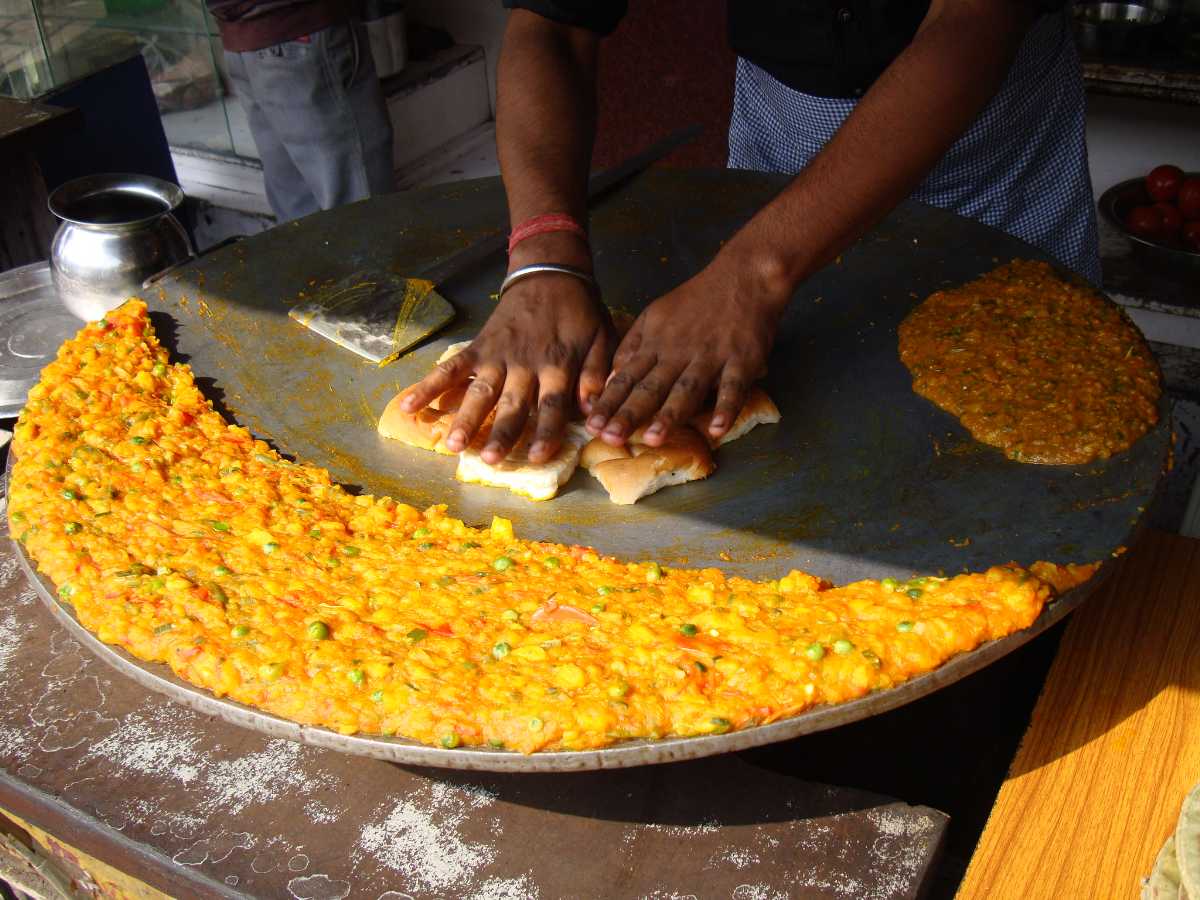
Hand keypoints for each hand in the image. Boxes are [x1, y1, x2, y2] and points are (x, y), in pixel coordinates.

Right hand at [400, 272, 613, 463]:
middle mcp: (524, 364)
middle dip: (500, 433)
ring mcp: (497, 355)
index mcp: (557, 364)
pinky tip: (409, 406)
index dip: (545, 431)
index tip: (536, 457)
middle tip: (489, 460)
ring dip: (465, 419)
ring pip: (480, 391)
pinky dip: (429, 385)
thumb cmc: (579, 311)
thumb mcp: (601, 338)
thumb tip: (592, 410)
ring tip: (452, 446)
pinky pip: (451, 368)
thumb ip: (596, 374)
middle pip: (512, 404)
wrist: (549, 273)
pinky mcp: (479, 347)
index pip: (552, 404)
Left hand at [585, 254, 788, 446]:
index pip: (627, 378)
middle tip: (610, 438)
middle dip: (629, 414)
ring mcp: (710, 357)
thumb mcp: (654, 315)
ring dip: (670, 414)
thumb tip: (612, 376)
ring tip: (653, 439)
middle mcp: (678, 353)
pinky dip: (726, 408)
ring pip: (686, 389)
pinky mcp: (741, 360)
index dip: (609, 403)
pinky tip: (717, 430)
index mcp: (656, 344)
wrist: (743, 277)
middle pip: (650, 388)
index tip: (592, 426)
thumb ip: (633, 345)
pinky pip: (733, 387)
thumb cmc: (696, 300)